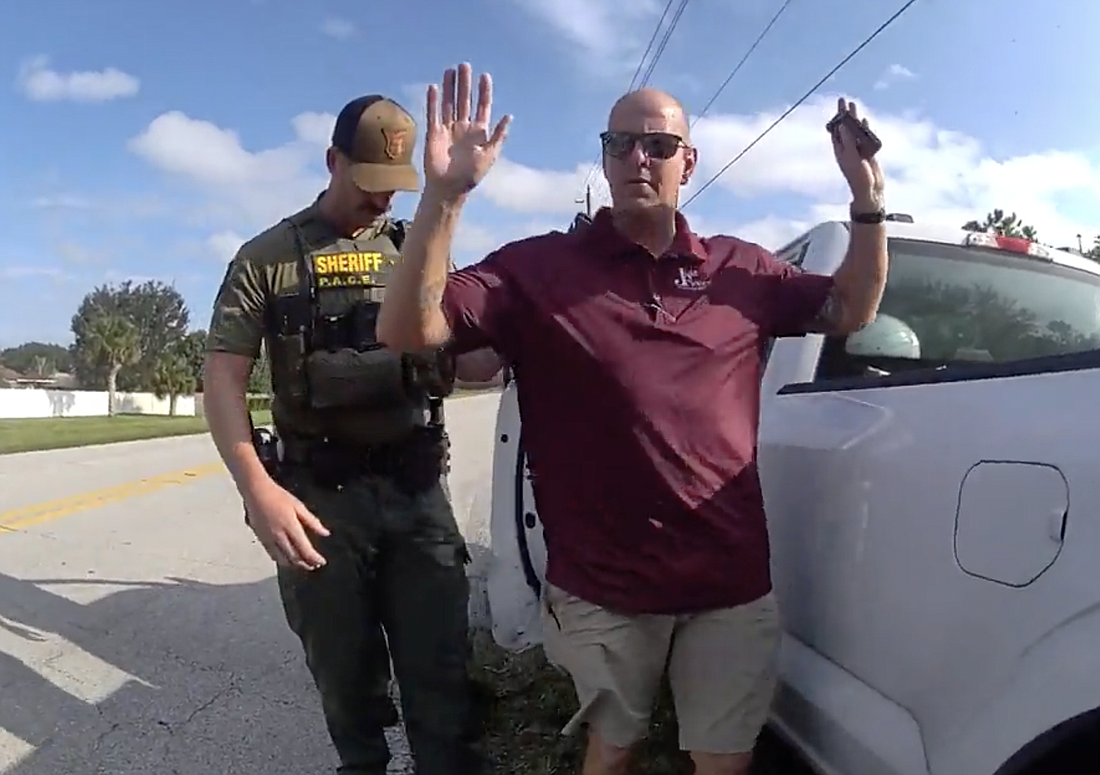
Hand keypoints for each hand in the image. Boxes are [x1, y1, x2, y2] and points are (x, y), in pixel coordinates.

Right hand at [243, 478, 329, 570]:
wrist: (256, 493)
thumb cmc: (278, 497)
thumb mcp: (299, 507)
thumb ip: (312, 522)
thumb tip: (325, 533)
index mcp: (291, 527)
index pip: (305, 549)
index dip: (314, 559)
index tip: (321, 562)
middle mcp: (279, 536)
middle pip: (294, 558)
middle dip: (305, 564)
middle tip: (314, 566)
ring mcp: (268, 539)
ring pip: (282, 559)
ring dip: (294, 564)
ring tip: (302, 564)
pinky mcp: (261, 539)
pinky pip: (272, 554)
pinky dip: (282, 560)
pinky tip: (286, 558)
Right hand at [424, 63, 511, 200]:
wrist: (449, 189)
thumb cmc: (471, 175)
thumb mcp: (490, 155)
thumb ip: (498, 136)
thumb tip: (508, 116)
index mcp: (479, 132)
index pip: (482, 107)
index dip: (484, 92)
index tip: (485, 76)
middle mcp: (463, 128)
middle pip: (465, 100)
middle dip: (465, 83)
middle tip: (465, 65)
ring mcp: (448, 129)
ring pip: (449, 103)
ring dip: (450, 87)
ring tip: (450, 70)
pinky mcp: (434, 133)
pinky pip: (433, 114)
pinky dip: (433, 101)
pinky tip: (434, 87)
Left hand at [830, 98, 883, 208]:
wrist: (871, 190)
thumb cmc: (859, 177)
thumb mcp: (852, 158)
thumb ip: (848, 142)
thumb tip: (843, 126)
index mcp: (840, 150)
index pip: (836, 130)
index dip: (837, 117)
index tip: (838, 105)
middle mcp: (848, 148)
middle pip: (845, 127)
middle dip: (845, 114)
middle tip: (844, 100)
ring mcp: (858, 150)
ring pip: (856, 131)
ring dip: (855, 119)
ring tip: (854, 106)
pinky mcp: (868, 153)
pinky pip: (866, 138)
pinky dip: (865, 129)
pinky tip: (865, 121)